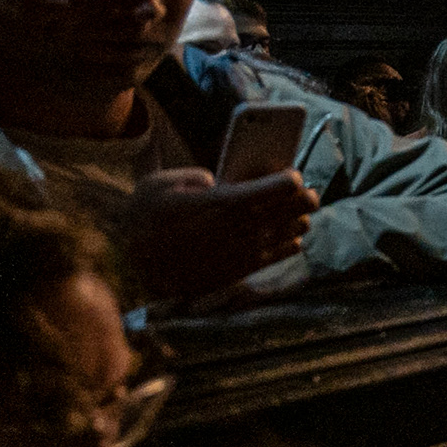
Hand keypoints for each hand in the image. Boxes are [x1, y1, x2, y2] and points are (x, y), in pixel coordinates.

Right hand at [128, 166, 316, 300]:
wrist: (136, 266)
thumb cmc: (144, 218)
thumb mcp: (158, 183)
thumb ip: (192, 176)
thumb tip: (217, 181)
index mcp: (216, 203)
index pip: (264, 191)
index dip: (284, 182)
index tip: (294, 176)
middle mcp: (233, 228)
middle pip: (283, 212)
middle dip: (302, 201)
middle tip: (310, 194)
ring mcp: (238, 251)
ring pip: (284, 235)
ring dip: (298, 223)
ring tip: (301, 214)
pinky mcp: (238, 271)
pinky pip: (274, 257)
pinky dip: (289, 245)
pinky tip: (293, 238)